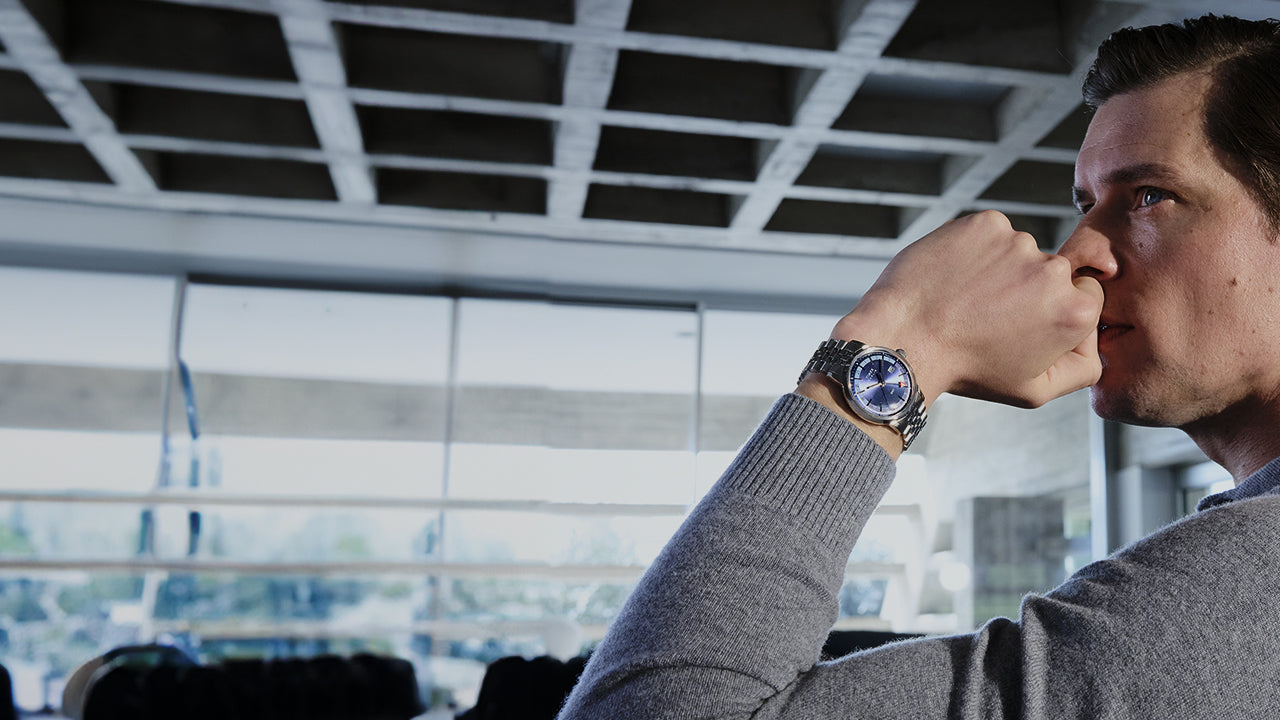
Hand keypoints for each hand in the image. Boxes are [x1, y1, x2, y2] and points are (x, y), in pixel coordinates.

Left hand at [824, 210, 1103, 409]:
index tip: (1023, 325)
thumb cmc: (967, 369)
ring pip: (1018, 252)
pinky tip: (955, 277)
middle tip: (987, 318)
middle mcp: (1054, 270)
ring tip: (965, 301)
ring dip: (997, 270)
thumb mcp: (1033, 390)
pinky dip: (974, 250)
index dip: (1052, 311)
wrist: (905, 339)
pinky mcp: (985, 224)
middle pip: (1051, 272)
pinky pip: (990, 234)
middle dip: (1026, 291)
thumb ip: (1082, 369)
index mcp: (1076, 311)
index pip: (1084, 295)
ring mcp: (1018, 242)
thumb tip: (1096, 343)